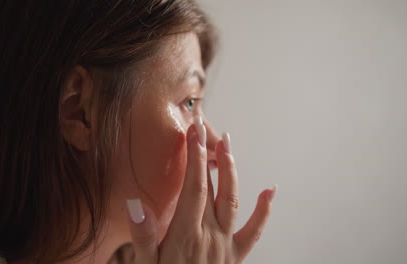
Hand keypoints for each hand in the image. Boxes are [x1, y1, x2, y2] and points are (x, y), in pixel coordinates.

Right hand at [126, 116, 276, 263]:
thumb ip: (141, 236)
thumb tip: (135, 203)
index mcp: (185, 236)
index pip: (193, 187)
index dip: (194, 157)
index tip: (192, 133)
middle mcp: (209, 236)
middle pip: (212, 187)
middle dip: (208, 154)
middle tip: (204, 127)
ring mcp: (226, 246)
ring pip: (232, 200)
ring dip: (231, 170)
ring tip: (227, 144)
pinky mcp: (237, 256)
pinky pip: (254, 231)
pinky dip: (264, 210)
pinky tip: (270, 190)